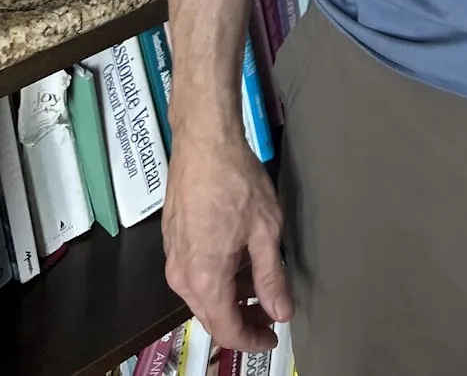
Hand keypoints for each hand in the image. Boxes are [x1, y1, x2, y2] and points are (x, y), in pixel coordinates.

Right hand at [163, 127, 293, 350]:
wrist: (204, 141)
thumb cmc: (236, 180)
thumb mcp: (265, 230)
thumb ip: (271, 277)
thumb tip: (281, 312)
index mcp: (205, 278)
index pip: (227, 330)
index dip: (252, 340)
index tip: (272, 337)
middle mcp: (182, 276)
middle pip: (211, 316)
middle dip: (242, 321)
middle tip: (271, 315)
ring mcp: (173, 257)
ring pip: (202, 295)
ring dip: (231, 298)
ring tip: (260, 287)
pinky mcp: (172, 241)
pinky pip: (194, 274)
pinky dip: (218, 278)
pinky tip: (239, 263)